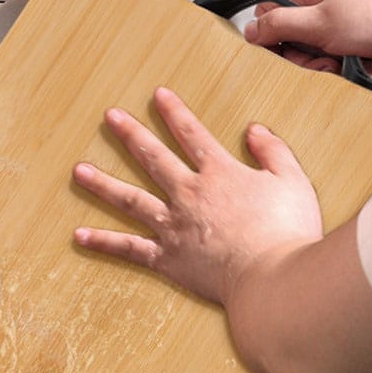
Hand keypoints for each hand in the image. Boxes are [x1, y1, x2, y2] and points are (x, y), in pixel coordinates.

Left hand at [72, 88, 323, 305]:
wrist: (271, 277)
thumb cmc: (287, 231)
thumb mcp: (292, 181)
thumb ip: (273, 152)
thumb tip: (254, 130)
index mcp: (219, 173)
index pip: (192, 134)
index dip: (174, 112)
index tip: (157, 95)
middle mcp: (188, 194)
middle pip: (153, 158)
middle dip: (130, 134)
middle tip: (109, 117)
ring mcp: (172, 226)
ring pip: (130, 199)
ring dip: (102, 183)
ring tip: (79, 171)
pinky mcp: (166, 258)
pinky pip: (128, 248)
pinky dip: (103, 242)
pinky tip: (79, 235)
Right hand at [244, 0, 371, 71]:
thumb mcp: (319, 22)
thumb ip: (279, 25)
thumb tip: (249, 30)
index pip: (267, 10)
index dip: (265, 33)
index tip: (274, 49)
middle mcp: (320, 5)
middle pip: (285, 39)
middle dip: (297, 57)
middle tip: (315, 57)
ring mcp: (334, 25)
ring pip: (305, 55)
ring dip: (316, 67)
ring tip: (337, 62)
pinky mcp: (346, 43)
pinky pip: (324, 63)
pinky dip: (332, 70)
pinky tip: (346, 67)